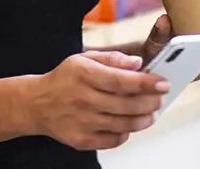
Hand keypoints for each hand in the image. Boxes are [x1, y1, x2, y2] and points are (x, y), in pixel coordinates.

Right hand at [26, 51, 169, 150]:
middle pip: (127, 105)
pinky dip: (126, 133)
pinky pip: (112, 140)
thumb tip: (138, 63)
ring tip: (150, 113)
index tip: (163, 83)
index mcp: (84, 74)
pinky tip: (128, 125)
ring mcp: (82, 122)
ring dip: (143, 120)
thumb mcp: (83, 58)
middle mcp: (83, 99)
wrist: (36, 104)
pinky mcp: (81, 140)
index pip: (122, 81)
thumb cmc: (64, 79)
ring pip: (123, 125)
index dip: (147, 83)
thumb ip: (112, 59)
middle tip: (160, 99)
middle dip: (150, 102)